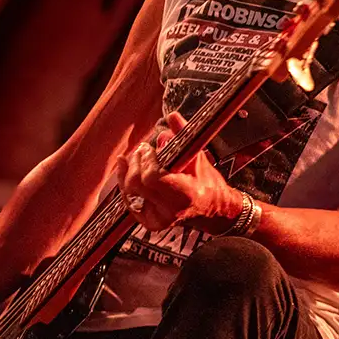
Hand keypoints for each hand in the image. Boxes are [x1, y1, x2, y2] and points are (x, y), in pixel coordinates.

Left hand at [113, 112, 239, 231]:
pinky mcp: (149, 222)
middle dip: (137, 162)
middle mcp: (170, 211)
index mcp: (185, 195)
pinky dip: (126, 182)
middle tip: (144, 149)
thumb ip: (184, 136)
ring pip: (129, 191)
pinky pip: (129, 199)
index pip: (153, 177)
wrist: (212, 211)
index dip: (148, 160)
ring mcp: (158, 219)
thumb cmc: (208, 183)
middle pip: (137, 183)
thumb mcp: (199, 157)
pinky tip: (126, 168)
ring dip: (129, 170)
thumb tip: (172, 117)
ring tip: (138, 156)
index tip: (152, 149)